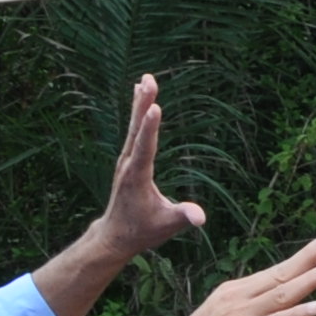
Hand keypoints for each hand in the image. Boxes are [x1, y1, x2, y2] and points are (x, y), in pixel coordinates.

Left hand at [95, 75, 206, 259]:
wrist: (115, 235)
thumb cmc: (142, 231)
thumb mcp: (166, 226)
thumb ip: (183, 218)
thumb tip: (200, 218)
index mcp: (137, 176)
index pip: (145, 147)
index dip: (150, 127)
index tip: (155, 106)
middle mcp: (128, 164)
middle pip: (137, 129)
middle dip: (143, 104)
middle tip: (149, 80)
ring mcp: (126, 160)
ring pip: (134, 127)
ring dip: (140, 103)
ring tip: (145, 79)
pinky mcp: (128, 160)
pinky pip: (134, 132)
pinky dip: (138, 114)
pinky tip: (141, 100)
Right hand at [158, 234, 315, 315]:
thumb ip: (244, 310)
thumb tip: (266, 309)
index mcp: (234, 290)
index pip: (272, 272)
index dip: (297, 261)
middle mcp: (240, 297)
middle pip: (280, 274)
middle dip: (307, 258)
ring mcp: (243, 314)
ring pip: (282, 294)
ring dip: (309, 280)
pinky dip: (297, 314)